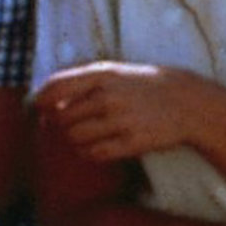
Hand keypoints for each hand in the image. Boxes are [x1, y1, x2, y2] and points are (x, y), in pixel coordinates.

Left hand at [32, 62, 207, 161]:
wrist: (186, 102)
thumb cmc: (142, 86)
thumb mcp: (114, 72)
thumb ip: (81, 81)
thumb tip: (43, 98)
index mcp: (102, 74)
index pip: (55, 87)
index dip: (40, 101)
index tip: (39, 108)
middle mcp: (109, 96)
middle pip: (61, 118)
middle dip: (60, 124)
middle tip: (71, 125)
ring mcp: (121, 120)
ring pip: (75, 138)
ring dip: (74, 140)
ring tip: (86, 136)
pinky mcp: (133, 142)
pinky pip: (95, 153)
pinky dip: (89, 153)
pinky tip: (97, 147)